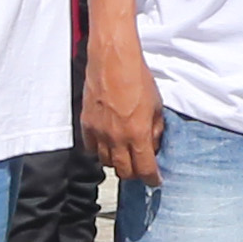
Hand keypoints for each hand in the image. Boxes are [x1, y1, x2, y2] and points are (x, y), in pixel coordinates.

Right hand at [85, 35, 166, 182]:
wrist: (113, 61)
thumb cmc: (138, 79)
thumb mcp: (156, 106)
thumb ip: (155, 129)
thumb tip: (153, 145)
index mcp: (138, 134)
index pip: (144, 169)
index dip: (152, 179)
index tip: (155, 180)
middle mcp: (117, 138)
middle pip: (124, 171)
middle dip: (135, 173)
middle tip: (140, 168)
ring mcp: (99, 132)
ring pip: (106, 162)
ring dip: (117, 162)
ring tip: (124, 154)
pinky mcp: (86, 124)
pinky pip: (91, 148)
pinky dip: (100, 150)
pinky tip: (108, 143)